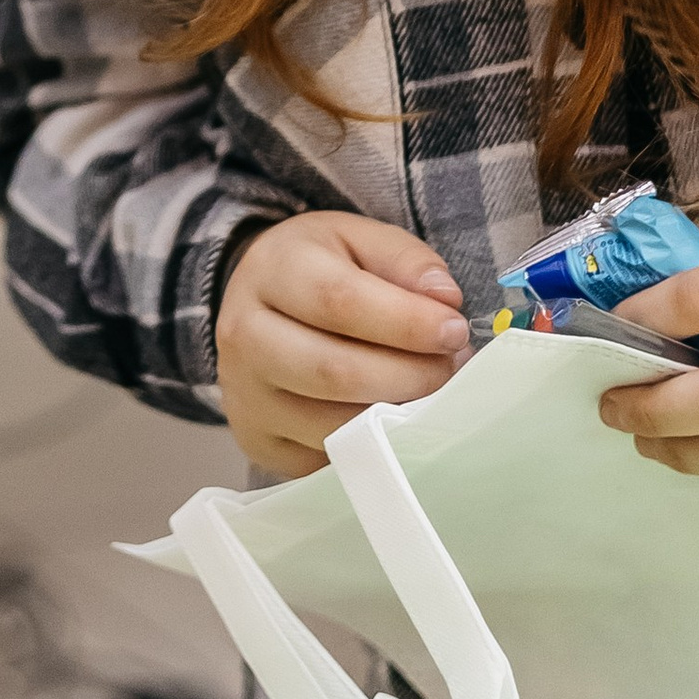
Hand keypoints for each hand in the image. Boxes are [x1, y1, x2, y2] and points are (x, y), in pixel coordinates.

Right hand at [215, 211, 470, 474]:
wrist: (256, 304)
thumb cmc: (318, 269)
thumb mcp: (359, 239)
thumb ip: (406, 261)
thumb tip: (445, 300)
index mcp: (271, 271)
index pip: (339, 301)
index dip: (407, 322)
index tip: (454, 330)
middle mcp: (243, 335)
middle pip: (334, 371)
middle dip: (409, 375)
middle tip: (450, 367)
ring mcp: (245, 396)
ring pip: (331, 425)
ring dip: (395, 416)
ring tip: (428, 392)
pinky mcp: (258, 441)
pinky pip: (325, 459)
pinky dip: (371, 445)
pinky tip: (392, 417)